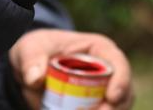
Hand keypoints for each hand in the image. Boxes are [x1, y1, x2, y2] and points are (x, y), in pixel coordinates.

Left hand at [9, 28, 133, 109]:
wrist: (29, 69)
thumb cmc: (36, 50)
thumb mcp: (30, 48)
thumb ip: (31, 60)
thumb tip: (35, 78)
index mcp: (99, 50)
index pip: (119, 63)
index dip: (121, 80)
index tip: (112, 97)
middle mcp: (108, 73)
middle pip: (123, 94)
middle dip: (112, 109)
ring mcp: (103, 94)